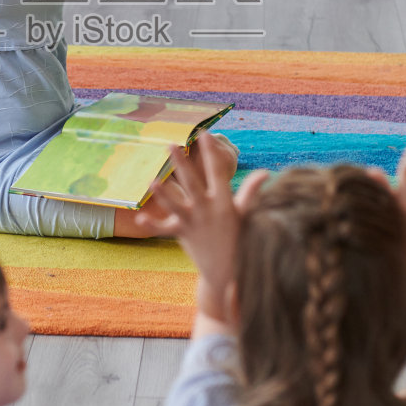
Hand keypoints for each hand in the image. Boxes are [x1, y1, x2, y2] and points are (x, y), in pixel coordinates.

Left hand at [134, 133, 268, 319]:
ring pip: (175, 205)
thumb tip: (266, 172)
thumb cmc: (239, 238)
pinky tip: (140, 217)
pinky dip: (152, 224)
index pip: (217, 172)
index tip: (204, 133)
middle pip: (192, 183)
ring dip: (164, 193)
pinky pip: (165, 229)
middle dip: (181, 164)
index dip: (211, 151)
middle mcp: (207, 211)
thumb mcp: (246, 214)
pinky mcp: (182, 235)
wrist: (228, 272)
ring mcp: (194, 223)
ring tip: (152, 181)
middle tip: (170, 145)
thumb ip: (250, 192)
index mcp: (224, 202)